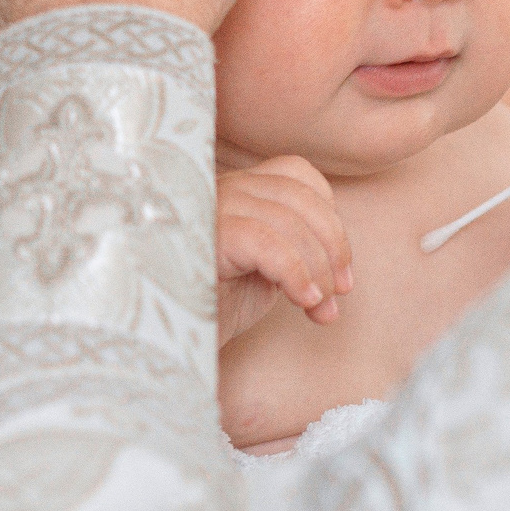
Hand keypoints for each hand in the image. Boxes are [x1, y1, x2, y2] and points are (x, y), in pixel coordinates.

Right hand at [215, 157, 350, 344]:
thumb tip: (341, 280)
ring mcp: (211, 207)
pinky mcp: (206, 235)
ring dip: (318, 269)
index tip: (340, 270)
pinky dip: (295, 272)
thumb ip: (298, 257)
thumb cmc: (214, 304)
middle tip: (339, 292)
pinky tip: (303, 301)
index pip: (296, 173)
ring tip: (319, 307)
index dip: (329, 216)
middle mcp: (222, 188)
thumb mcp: (264, 273)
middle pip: (299, 195)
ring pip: (288, 221)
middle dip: (333, 246)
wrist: (168, 337)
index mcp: (238, 189)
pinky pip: (266, 243)